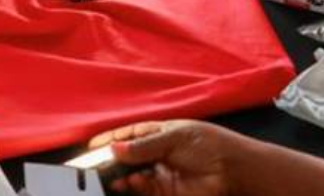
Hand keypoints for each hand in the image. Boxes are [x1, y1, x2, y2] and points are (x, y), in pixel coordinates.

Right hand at [87, 120, 247, 195]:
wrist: (231, 169)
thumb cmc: (207, 144)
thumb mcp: (173, 137)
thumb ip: (144, 145)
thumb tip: (115, 148)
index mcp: (158, 133)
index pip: (128, 135)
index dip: (110, 139)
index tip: (92, 146)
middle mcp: (155, 153)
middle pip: (126, 156)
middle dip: (110, 160)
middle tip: (94, 165)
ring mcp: (158, 172)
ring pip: (130, 174)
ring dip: (118, 175)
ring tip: (107, 176)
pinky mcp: (163, 190)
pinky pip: (141, 188)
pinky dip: (131, 186)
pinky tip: (126, 183)